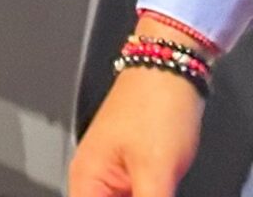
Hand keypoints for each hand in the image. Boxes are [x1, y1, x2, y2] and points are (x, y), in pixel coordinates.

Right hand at [69, 59, 206, 195]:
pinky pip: (136, 194)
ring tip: (159, 186)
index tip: (140, 194)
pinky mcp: (133, 167)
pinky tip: (162, 189)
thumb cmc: (153, 106)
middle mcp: (93, 174)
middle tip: (154, 190)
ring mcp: (114, 170)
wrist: (169, 71)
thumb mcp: (156, 171)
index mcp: (86, 175)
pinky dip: (148, 195)